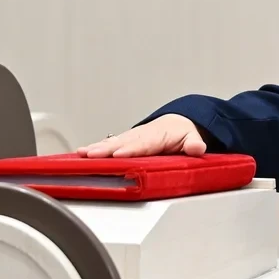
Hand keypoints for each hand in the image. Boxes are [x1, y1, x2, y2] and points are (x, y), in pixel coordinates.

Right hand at [77, 114, 206, 157]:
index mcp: (159, 135)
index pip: (144, 143)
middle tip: (92, 155)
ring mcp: (132, 137)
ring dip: (97, 148)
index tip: (119, 154)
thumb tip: (197, 147)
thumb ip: (194, 143)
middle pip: (123, 142)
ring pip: (113, 142)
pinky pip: (109, 144)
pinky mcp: (125, 141)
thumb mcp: (193, 136)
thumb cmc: (183, 132)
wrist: (179, 122)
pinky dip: (95, 148)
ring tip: (82, 154)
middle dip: (107, 149)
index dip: (131, 149)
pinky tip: (81, 154)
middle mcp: (142, 134)